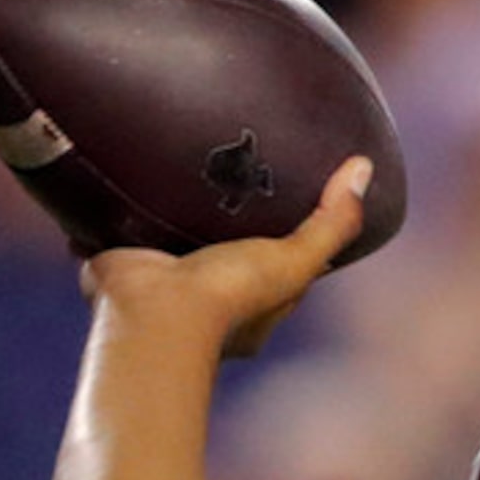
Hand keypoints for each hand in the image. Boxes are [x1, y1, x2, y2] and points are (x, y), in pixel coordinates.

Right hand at [81, 156, 372, 357]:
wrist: (153, 312)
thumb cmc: (230, 295)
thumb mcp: (296, 259)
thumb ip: (333, 222)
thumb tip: (363, 169)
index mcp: (253, 311)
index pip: (280, 269)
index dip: (288, 238)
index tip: (291, 197)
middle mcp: (206, 303)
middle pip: (223, 253)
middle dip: (224, 225)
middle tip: (226, 175)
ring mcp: (161, 285)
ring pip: (170, 243)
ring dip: (169, 216)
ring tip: (175, 166)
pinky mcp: (120, 265)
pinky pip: (116, 234)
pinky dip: (115, 214)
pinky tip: (119, 177)